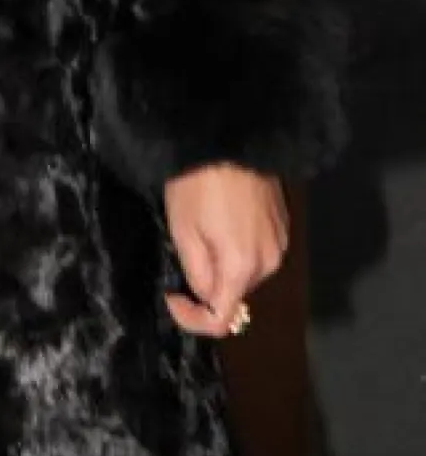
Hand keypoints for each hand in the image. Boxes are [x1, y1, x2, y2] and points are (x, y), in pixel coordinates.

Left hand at [163, 164, 288, 338]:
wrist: (230, 136)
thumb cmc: (199, 182)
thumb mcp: (183, 229)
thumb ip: (196, 272)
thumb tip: (205, 296)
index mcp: (242, 268)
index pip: (222, 319)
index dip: (192, 318)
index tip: (172, 297)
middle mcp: (270, 263)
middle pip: (235, 294)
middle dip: (208, 285)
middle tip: (184, 252)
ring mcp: (281, 243)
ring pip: (247, 273)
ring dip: (224, 265)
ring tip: (203, 230)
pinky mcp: (284, 225)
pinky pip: (258, 251)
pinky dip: (239, 248)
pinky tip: (223, 221)